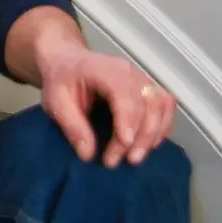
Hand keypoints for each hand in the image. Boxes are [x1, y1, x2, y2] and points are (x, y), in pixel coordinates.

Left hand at [38, 47, 176, 166]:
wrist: (67, 62)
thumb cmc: (61, 80)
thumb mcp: (56, 102)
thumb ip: (72, 126)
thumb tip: (88, 153)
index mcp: (104, 70)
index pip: (125, 94)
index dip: (128, 120)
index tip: (124, 145)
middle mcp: (128, 72)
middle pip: (148, 102)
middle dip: (141, 135)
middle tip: (125, 160)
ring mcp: (140, 78)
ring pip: (161, 104)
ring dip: (154, 133)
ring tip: (137, 156)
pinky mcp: (147, 87)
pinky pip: (165, 104)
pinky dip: (162, 126)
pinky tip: (149, 144)